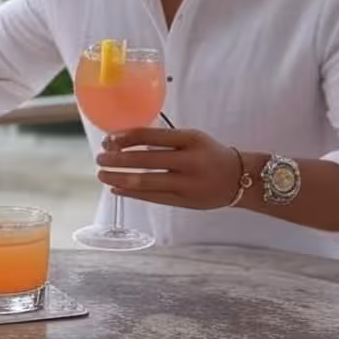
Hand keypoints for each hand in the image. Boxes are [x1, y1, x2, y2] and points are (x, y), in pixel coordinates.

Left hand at [95, 128, 242, 210]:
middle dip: (117, 159)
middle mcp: (189, 161)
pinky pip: (153, 197)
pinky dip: (131, 193)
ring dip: (120, 177)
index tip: (108, 139)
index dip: (127, 137)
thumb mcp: (192, 138)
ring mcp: (187, 184)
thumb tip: (125, 141)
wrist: (239, 179)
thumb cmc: (209, 154)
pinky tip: (116, 188)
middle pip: (146, 160)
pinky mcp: (184, 202)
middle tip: (99, 157)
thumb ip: (165, 140)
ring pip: (147, 181)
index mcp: (191, 139)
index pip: (152, 136)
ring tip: (102, 174)